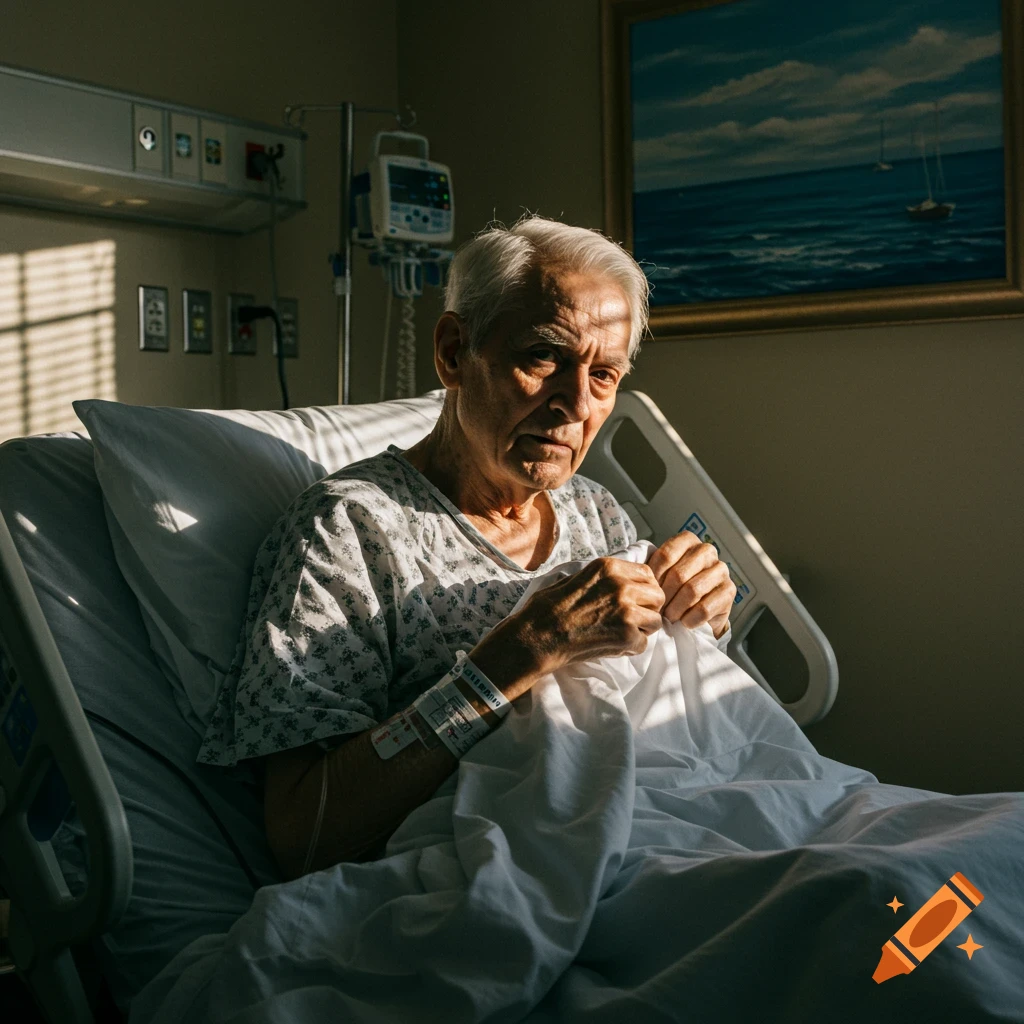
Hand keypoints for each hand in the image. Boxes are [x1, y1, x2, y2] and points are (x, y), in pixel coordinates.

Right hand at [473, 557, 664, 696]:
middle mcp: (622, 585)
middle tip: (631, 619)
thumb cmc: (548, 609)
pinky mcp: (627, 635)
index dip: (643, 589)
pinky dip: (631, 648)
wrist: (537, 636)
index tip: (635, 599)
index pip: (648, 573)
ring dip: (642, 630)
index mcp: (609, 567)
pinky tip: (612, 646)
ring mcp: (627, 610)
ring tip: (621, 633)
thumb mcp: (575, 577)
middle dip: (648, 608)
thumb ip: (603, 578)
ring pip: (656, 621)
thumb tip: (623, 580)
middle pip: (657, 596)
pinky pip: (644, 644)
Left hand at [647, 531, 735, 638]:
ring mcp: (721, 569)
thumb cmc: (674, 590)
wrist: (698, 613)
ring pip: (692, 590)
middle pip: (678, 574)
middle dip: (665, 597)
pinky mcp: (730, 590)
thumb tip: (634, 571)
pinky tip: (685, 622)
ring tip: (669, 617)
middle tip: (658, 610)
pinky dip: (691, 619)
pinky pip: (705, 607)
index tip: (648, 593)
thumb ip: (649, 570)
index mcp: (687, 541)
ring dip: (676, 608)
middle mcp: (706, 551)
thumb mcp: (660, 576)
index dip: (654, 578)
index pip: (665, 556)